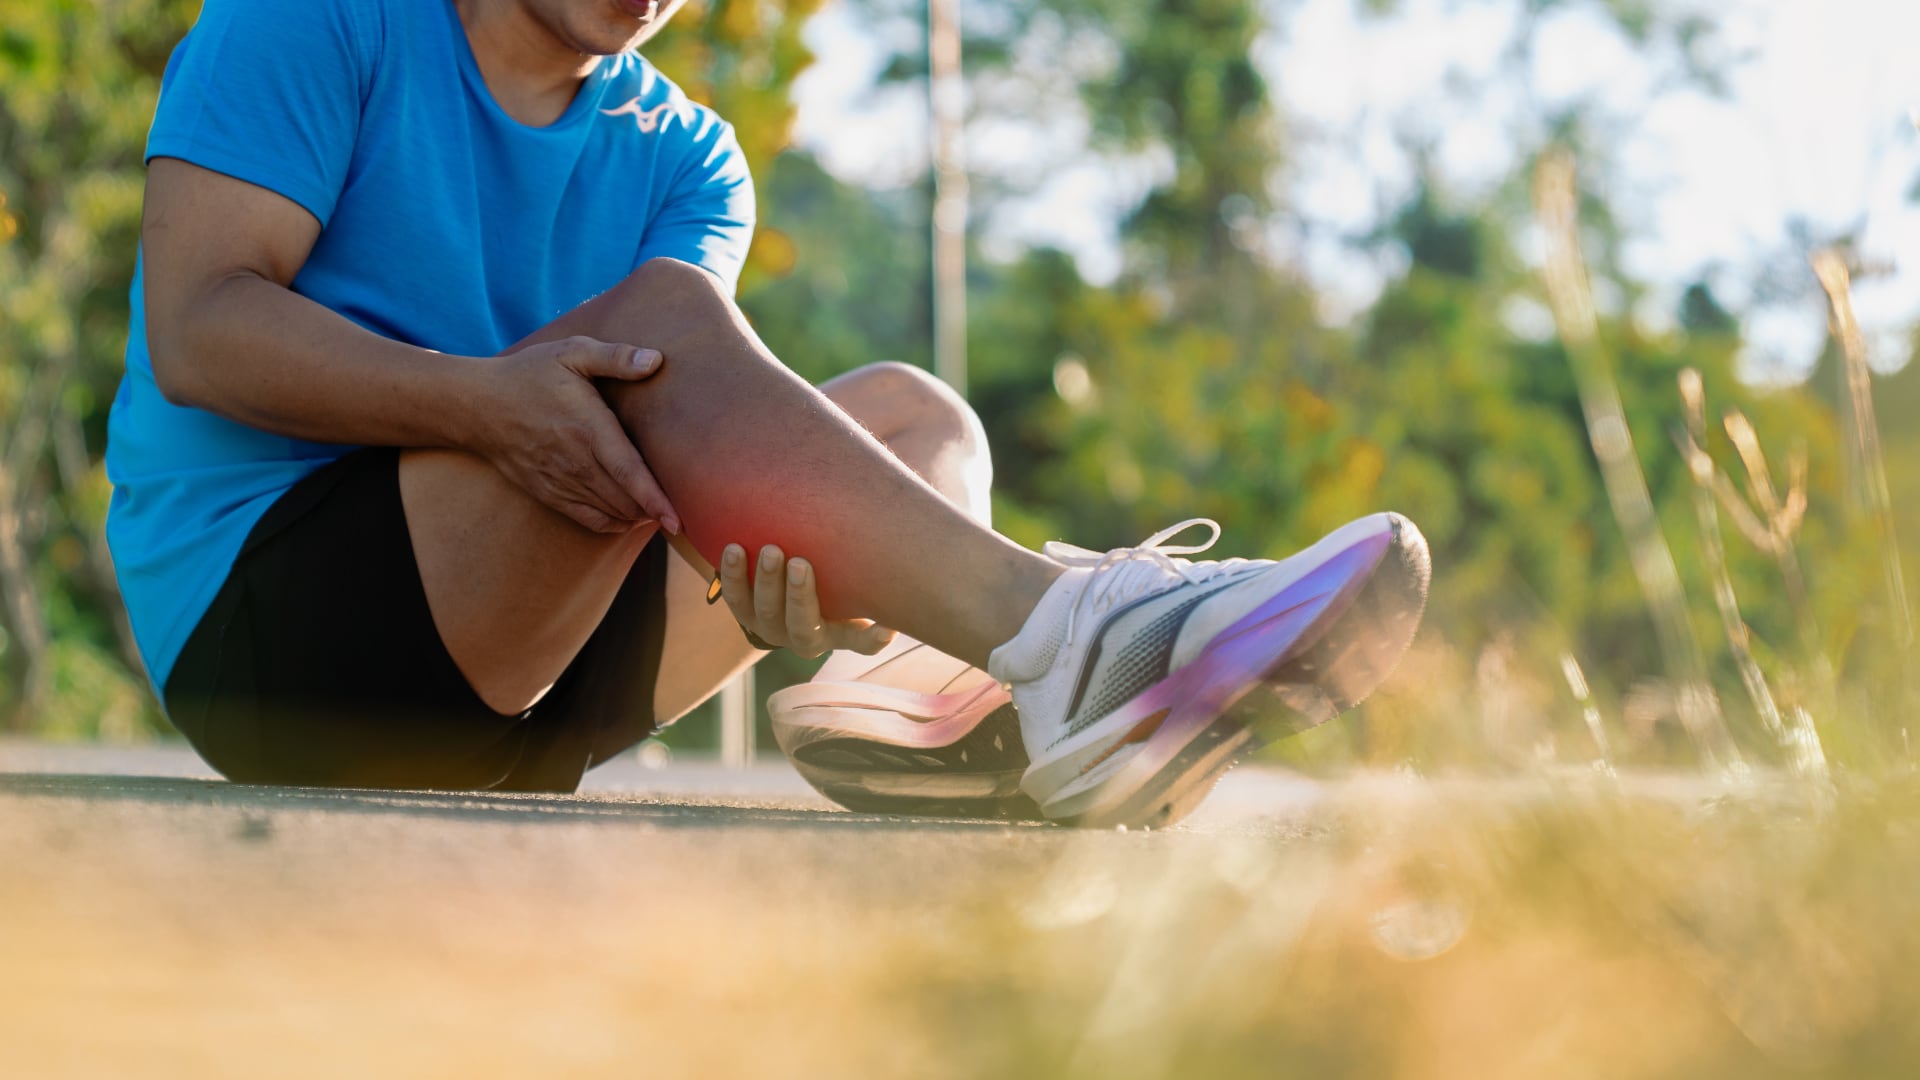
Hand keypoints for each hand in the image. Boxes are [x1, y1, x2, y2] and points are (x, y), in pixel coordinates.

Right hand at [468, 336, 677, 534]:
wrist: (477, 405)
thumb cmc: (529, 374)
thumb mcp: (571, 353)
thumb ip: (615, 357)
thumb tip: (656, 360)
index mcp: (587, 428)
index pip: (628, 472)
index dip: (655, 498)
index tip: (677, 519)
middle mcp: (575, 461)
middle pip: (624, 499)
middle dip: (654, 511)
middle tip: (681, 511)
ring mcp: (559, 481)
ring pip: (609, 512)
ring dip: (637, 516)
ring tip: (660, 511)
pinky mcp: (548, 493)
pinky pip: (587, 518)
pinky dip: (612, 523)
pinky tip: (629, 518)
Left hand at [718, 544, 894, 657]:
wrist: (789, 580)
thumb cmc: (840, 573)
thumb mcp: (860, 573)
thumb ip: (878, 558)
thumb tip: (922, 518)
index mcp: (843, 633)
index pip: (864, 642)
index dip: (874, 638)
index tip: (887, 628)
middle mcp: (808, 637)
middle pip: (803, 626)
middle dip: (800, 596)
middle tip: (799, 563)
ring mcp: (774, 628)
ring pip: (765, 614)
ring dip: (765, 582)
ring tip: (770, 549)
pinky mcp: (746, 613)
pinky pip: (734, 599)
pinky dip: (731, 575)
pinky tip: (733, 548)